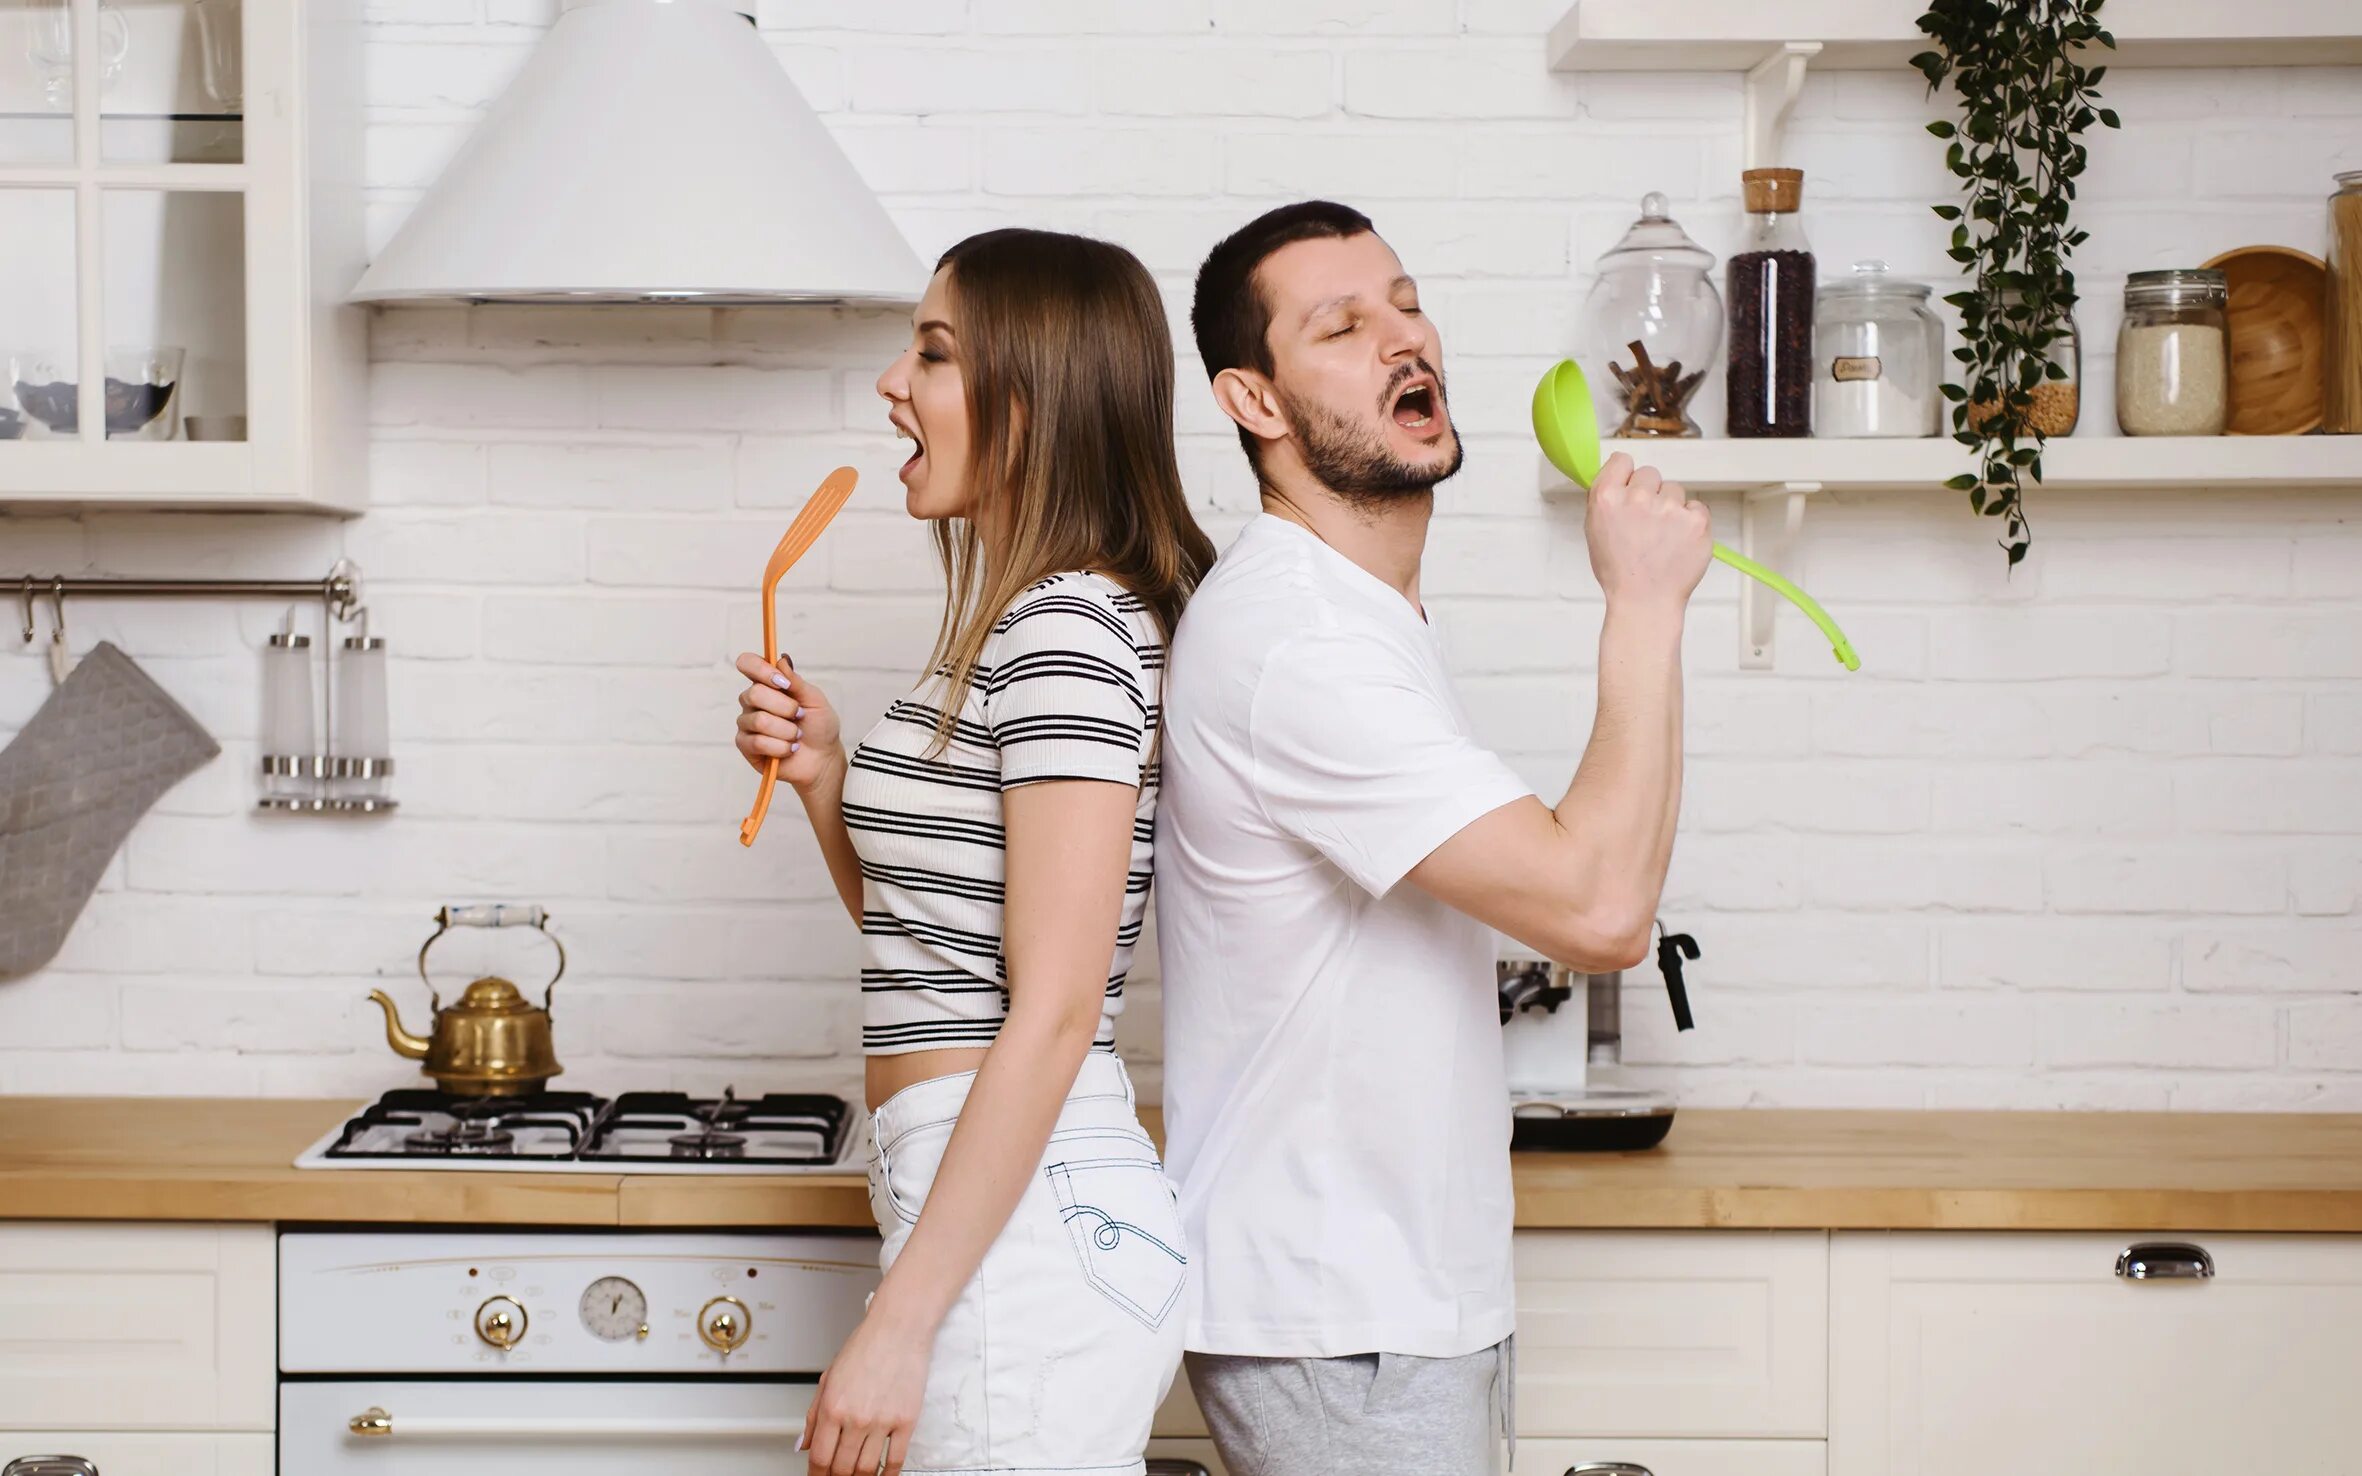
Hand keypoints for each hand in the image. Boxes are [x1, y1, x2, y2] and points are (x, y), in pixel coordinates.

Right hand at [734, 653, 844, 792]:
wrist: (822, 758)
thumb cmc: (819, 727)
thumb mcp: (815, 700)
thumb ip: (797, 681)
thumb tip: (781, 660)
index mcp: (768, 684)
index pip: (748, 664)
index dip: (760, 669)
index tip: (783, 683)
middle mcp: (752, 701)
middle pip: (754, 693)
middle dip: (785, 707)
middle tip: (800, 716)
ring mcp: (747, 723)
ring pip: (759, 720)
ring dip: (787, 731)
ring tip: (797, 736)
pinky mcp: (746, 745)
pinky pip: (757, 742)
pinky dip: (781, 747)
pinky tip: (789, 749)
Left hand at [800, 1308, 928, 1475]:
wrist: (899, 1328)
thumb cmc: (866, 1346)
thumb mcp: (829, 1377)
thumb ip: (814, 1415)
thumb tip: (804, 1444)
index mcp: (832, 1407)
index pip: (819, 1458)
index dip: (817, 1475)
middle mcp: (855, 1418)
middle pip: (842, 1469)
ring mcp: (882, 1422)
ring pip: (866, 1469)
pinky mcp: (906, 1421)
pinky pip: (895, 1460)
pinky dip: (887, 1475)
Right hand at [1583, 451, 1712, 613]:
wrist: (1644, 601)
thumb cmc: (1619, 572)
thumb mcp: (1595, 531)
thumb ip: (1606, 499)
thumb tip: (1618, 478)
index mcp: (1607, 498)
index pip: (1622, 460)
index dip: (1627, 476)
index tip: (1630, 489)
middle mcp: (1638, 498)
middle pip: (1651, 473)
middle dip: (1651, 493)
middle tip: (1647, 522)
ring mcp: (1670, 508)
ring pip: (1675, 489)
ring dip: (1672, 508)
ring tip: (1662, 537)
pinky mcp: (1696, 520)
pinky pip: (1697, 507)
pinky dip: (1691, 522)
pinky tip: (1678, 542)